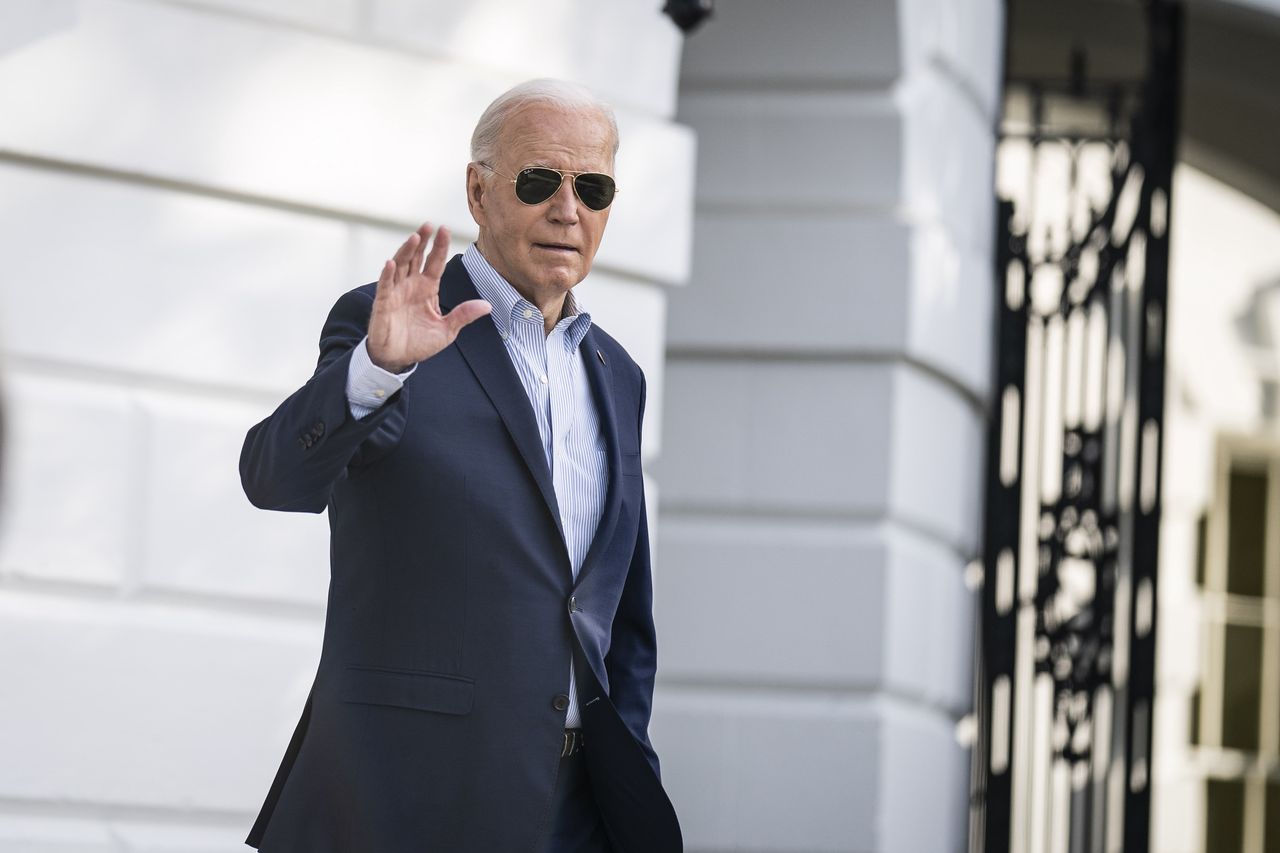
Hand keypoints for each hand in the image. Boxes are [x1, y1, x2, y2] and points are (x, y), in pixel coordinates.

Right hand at [366, 224, 491, 372]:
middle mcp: (411, 285)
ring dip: (406, 251)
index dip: (439, 246)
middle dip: (422, 241)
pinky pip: (384, 286)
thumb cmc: (420, 343)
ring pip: (400, 266)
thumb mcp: (447, 330)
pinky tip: (391, 263)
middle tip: (429, 225)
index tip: (445, 229)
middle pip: (416, 257)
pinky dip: (387, 274)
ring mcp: (396, 292)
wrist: (398, 359)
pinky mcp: (383, 304)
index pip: (435, 262)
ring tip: (415, 237)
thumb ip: (464, 315)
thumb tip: (487, 305)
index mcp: (427, 288)